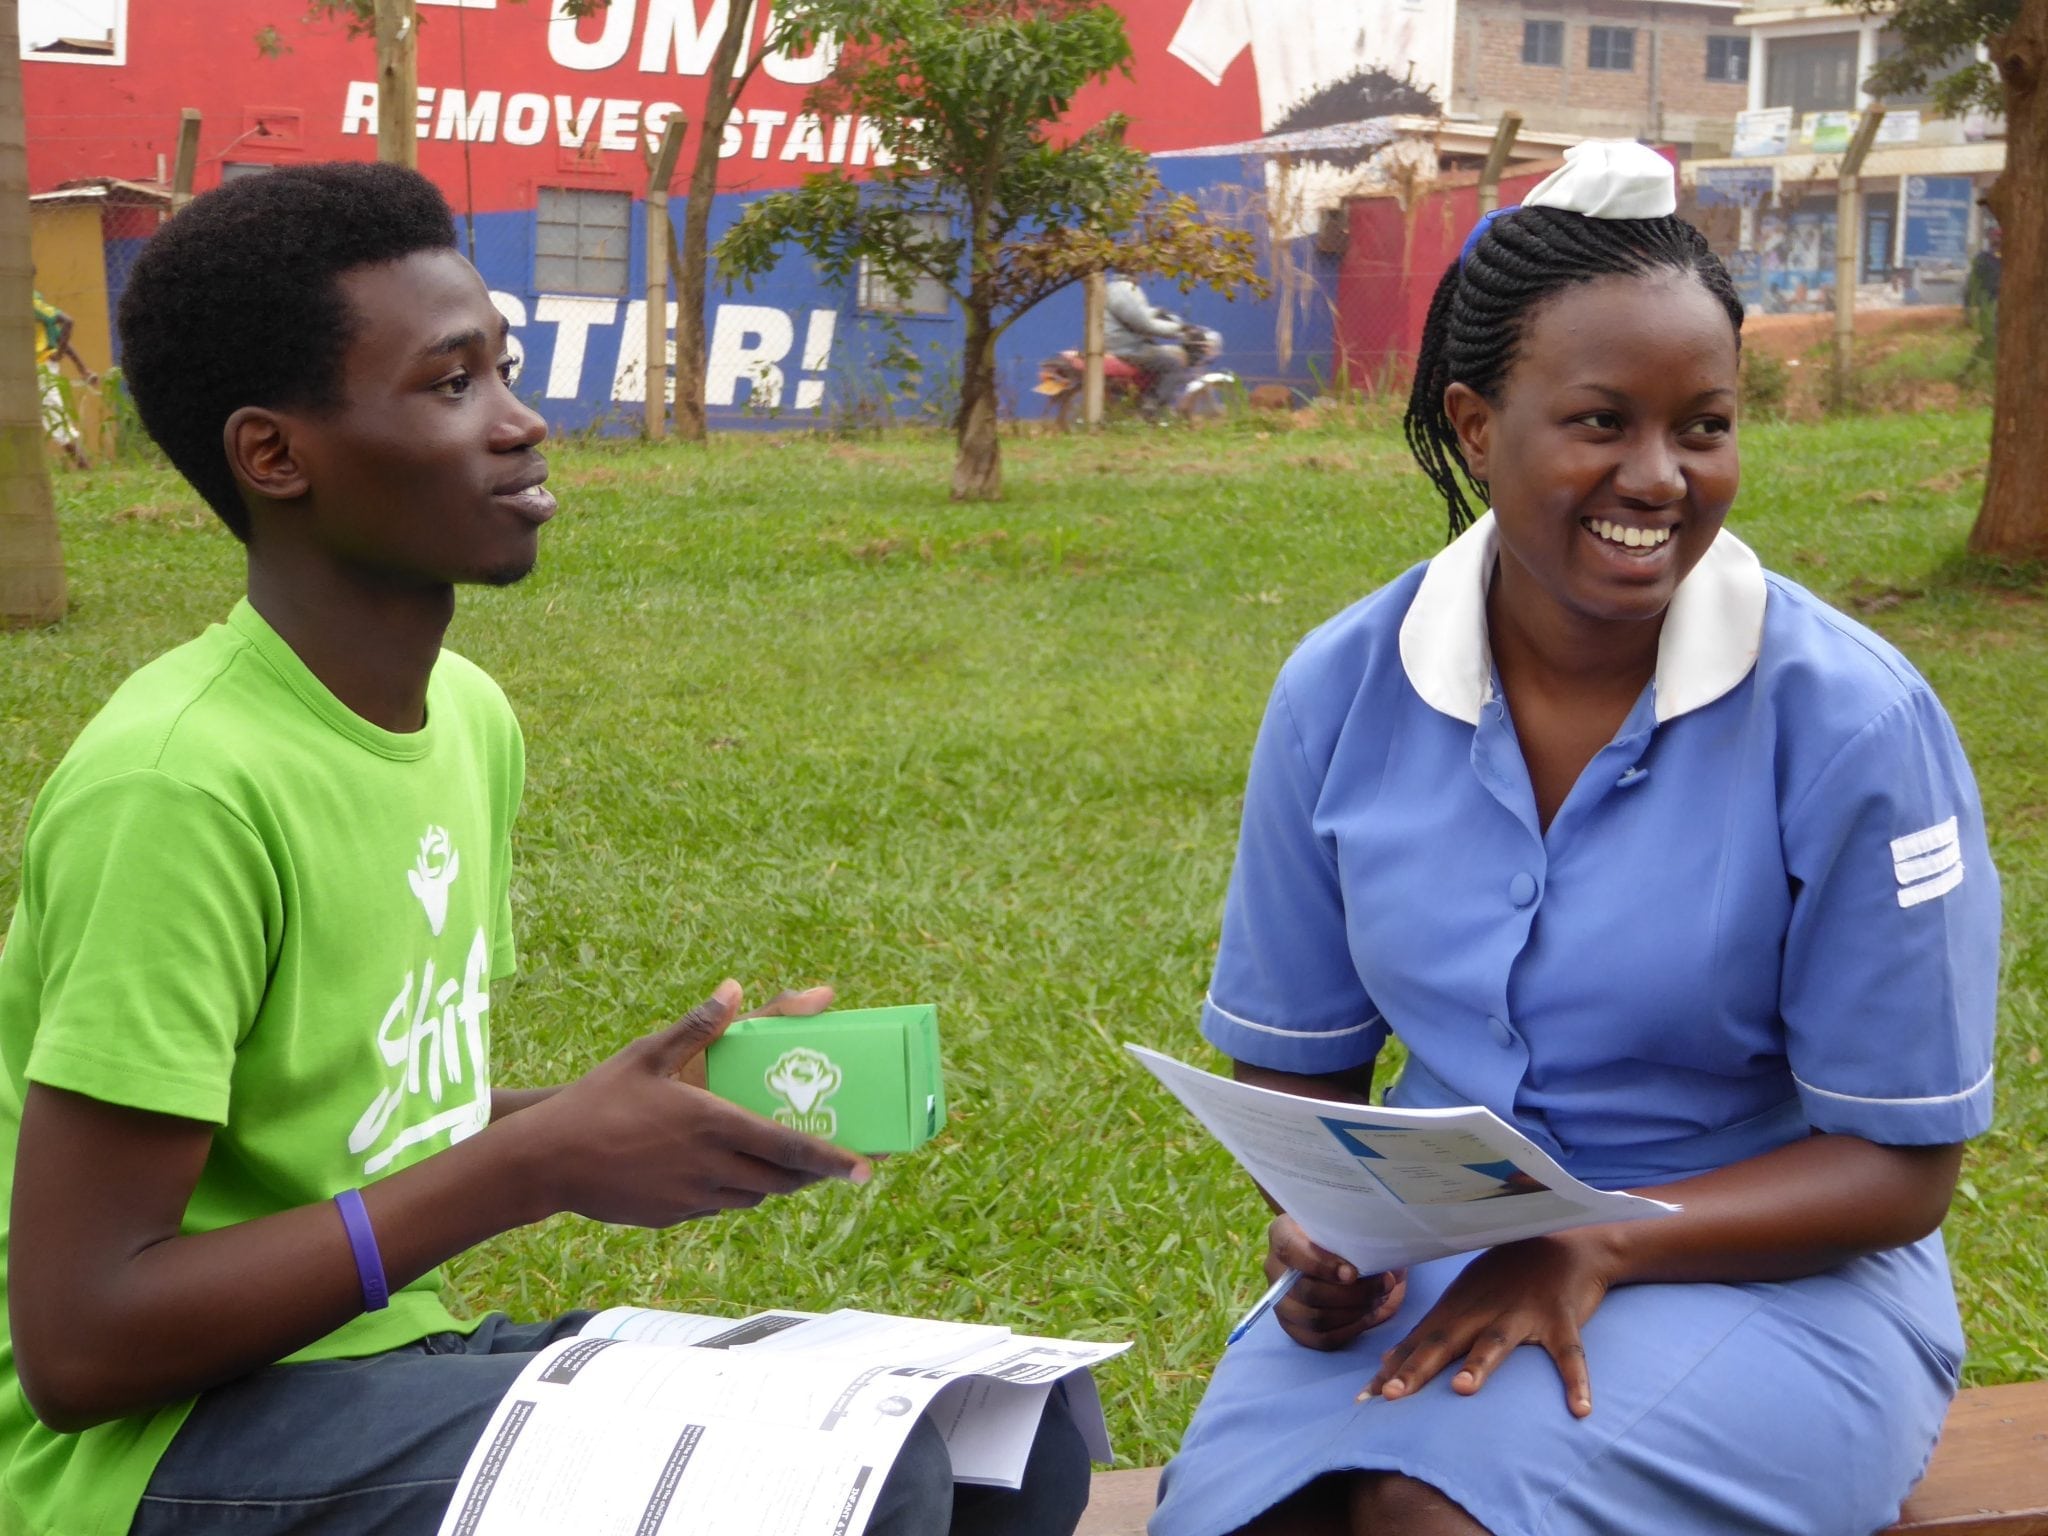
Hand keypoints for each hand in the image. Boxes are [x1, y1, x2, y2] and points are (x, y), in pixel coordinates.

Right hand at [521, 979, 869, 1227]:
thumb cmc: (598, 1099)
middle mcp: (712, 1166)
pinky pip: (718, 1206)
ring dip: (775, 1183)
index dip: (835, 1160)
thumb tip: (735, 987)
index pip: (792, 1148)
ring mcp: (692, 1197)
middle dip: (813, 1174)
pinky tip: (728, 1173)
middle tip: (834, 1163)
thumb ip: (698, 1025)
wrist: (547, 1160)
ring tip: (788, 1166)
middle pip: (782, 1181)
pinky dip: (735, 1192)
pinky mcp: (672, 1215)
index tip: (868, 1168)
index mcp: (715, 1123)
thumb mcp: (648, 1053)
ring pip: (753, 1197)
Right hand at [1267, 1214, 1404, 1350]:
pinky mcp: (1294, 1327)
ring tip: (1378, 1300)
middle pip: (1306, 1291)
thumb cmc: (1344, 1234)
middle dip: (1352, 1294)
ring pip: (1314, 1319)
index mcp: (1282, 1234)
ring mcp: (1281, 1302)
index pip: (1290, 1250)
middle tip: (1384, 1285)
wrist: (1338, 1254)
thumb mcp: (1347, 1224)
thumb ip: (1356, 1234)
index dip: (1321, 1264)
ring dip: (1354, 1313)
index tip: (1353, 1273)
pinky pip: (1320, 1339)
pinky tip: (1367, 1316)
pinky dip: (1349, 1330)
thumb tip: (1382, 1255)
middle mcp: (1275, 1269)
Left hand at [1366, 1232, 1615, 1417]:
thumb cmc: (1507, 1276)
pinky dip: (1576, 1380)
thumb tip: (1390, 1360)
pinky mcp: (1560, 1319)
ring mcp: (1521, 1314)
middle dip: (1416, 1368)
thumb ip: (1432, 1330)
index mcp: (1458, 1307)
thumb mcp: (1464, 1298)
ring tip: (1461, 1389)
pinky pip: (1569, 1353)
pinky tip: (1580, 1409)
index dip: (1391, 1369)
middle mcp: (1482, 1311)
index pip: (1417, 1341)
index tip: (1362, 1398)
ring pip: (1496, 1342)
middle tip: (1390, 1395)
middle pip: (1444, 1342)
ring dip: (1478, 1365)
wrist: (1566, 1245)